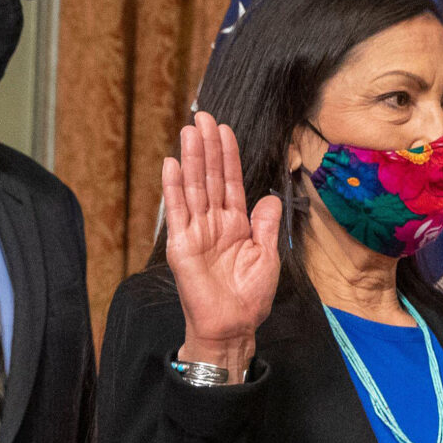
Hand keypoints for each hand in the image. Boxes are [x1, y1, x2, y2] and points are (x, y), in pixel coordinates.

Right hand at [162, 112, 279, 371]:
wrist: (233, 325)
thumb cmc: (250, 297)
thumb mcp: (267, 256)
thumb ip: (266, 225)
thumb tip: (270, 197)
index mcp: (236, 224)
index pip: (230, 182)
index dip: (228, 156)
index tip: (224, 129)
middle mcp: (214, 223)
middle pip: (210, 177)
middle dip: (207, 147)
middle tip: (203, 116)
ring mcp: (196, 231)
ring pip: (194, 187)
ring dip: (191, 159)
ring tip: (189, 130)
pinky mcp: (182, 245)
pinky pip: (178, 212)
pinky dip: (174, 188)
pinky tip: (172, 164)